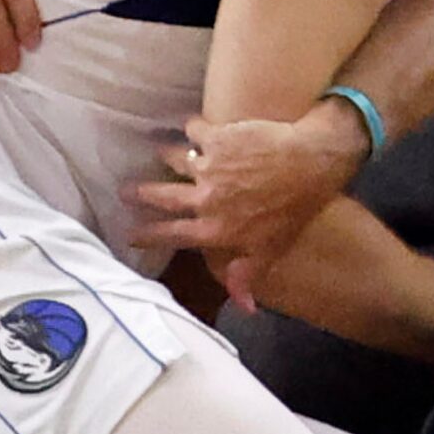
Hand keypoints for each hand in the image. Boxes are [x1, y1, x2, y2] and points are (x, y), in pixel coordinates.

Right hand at [125, 104, 370, 302]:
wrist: (311, 164)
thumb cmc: (293, 211)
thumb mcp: (270, 250)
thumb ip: (247, 276)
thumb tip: (243, 308)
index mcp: (214, 229)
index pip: (171, 234)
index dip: (147, 235)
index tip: (129, 234)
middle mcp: (204, 199)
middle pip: (161, 196)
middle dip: (139, 193)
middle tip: (123, 190)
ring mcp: (208, 166)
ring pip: (173, 158)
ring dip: (164, 154)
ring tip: (156, 150)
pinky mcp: (217, 137)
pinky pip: (193, 129)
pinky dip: (191, 127)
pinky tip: (190, 125)